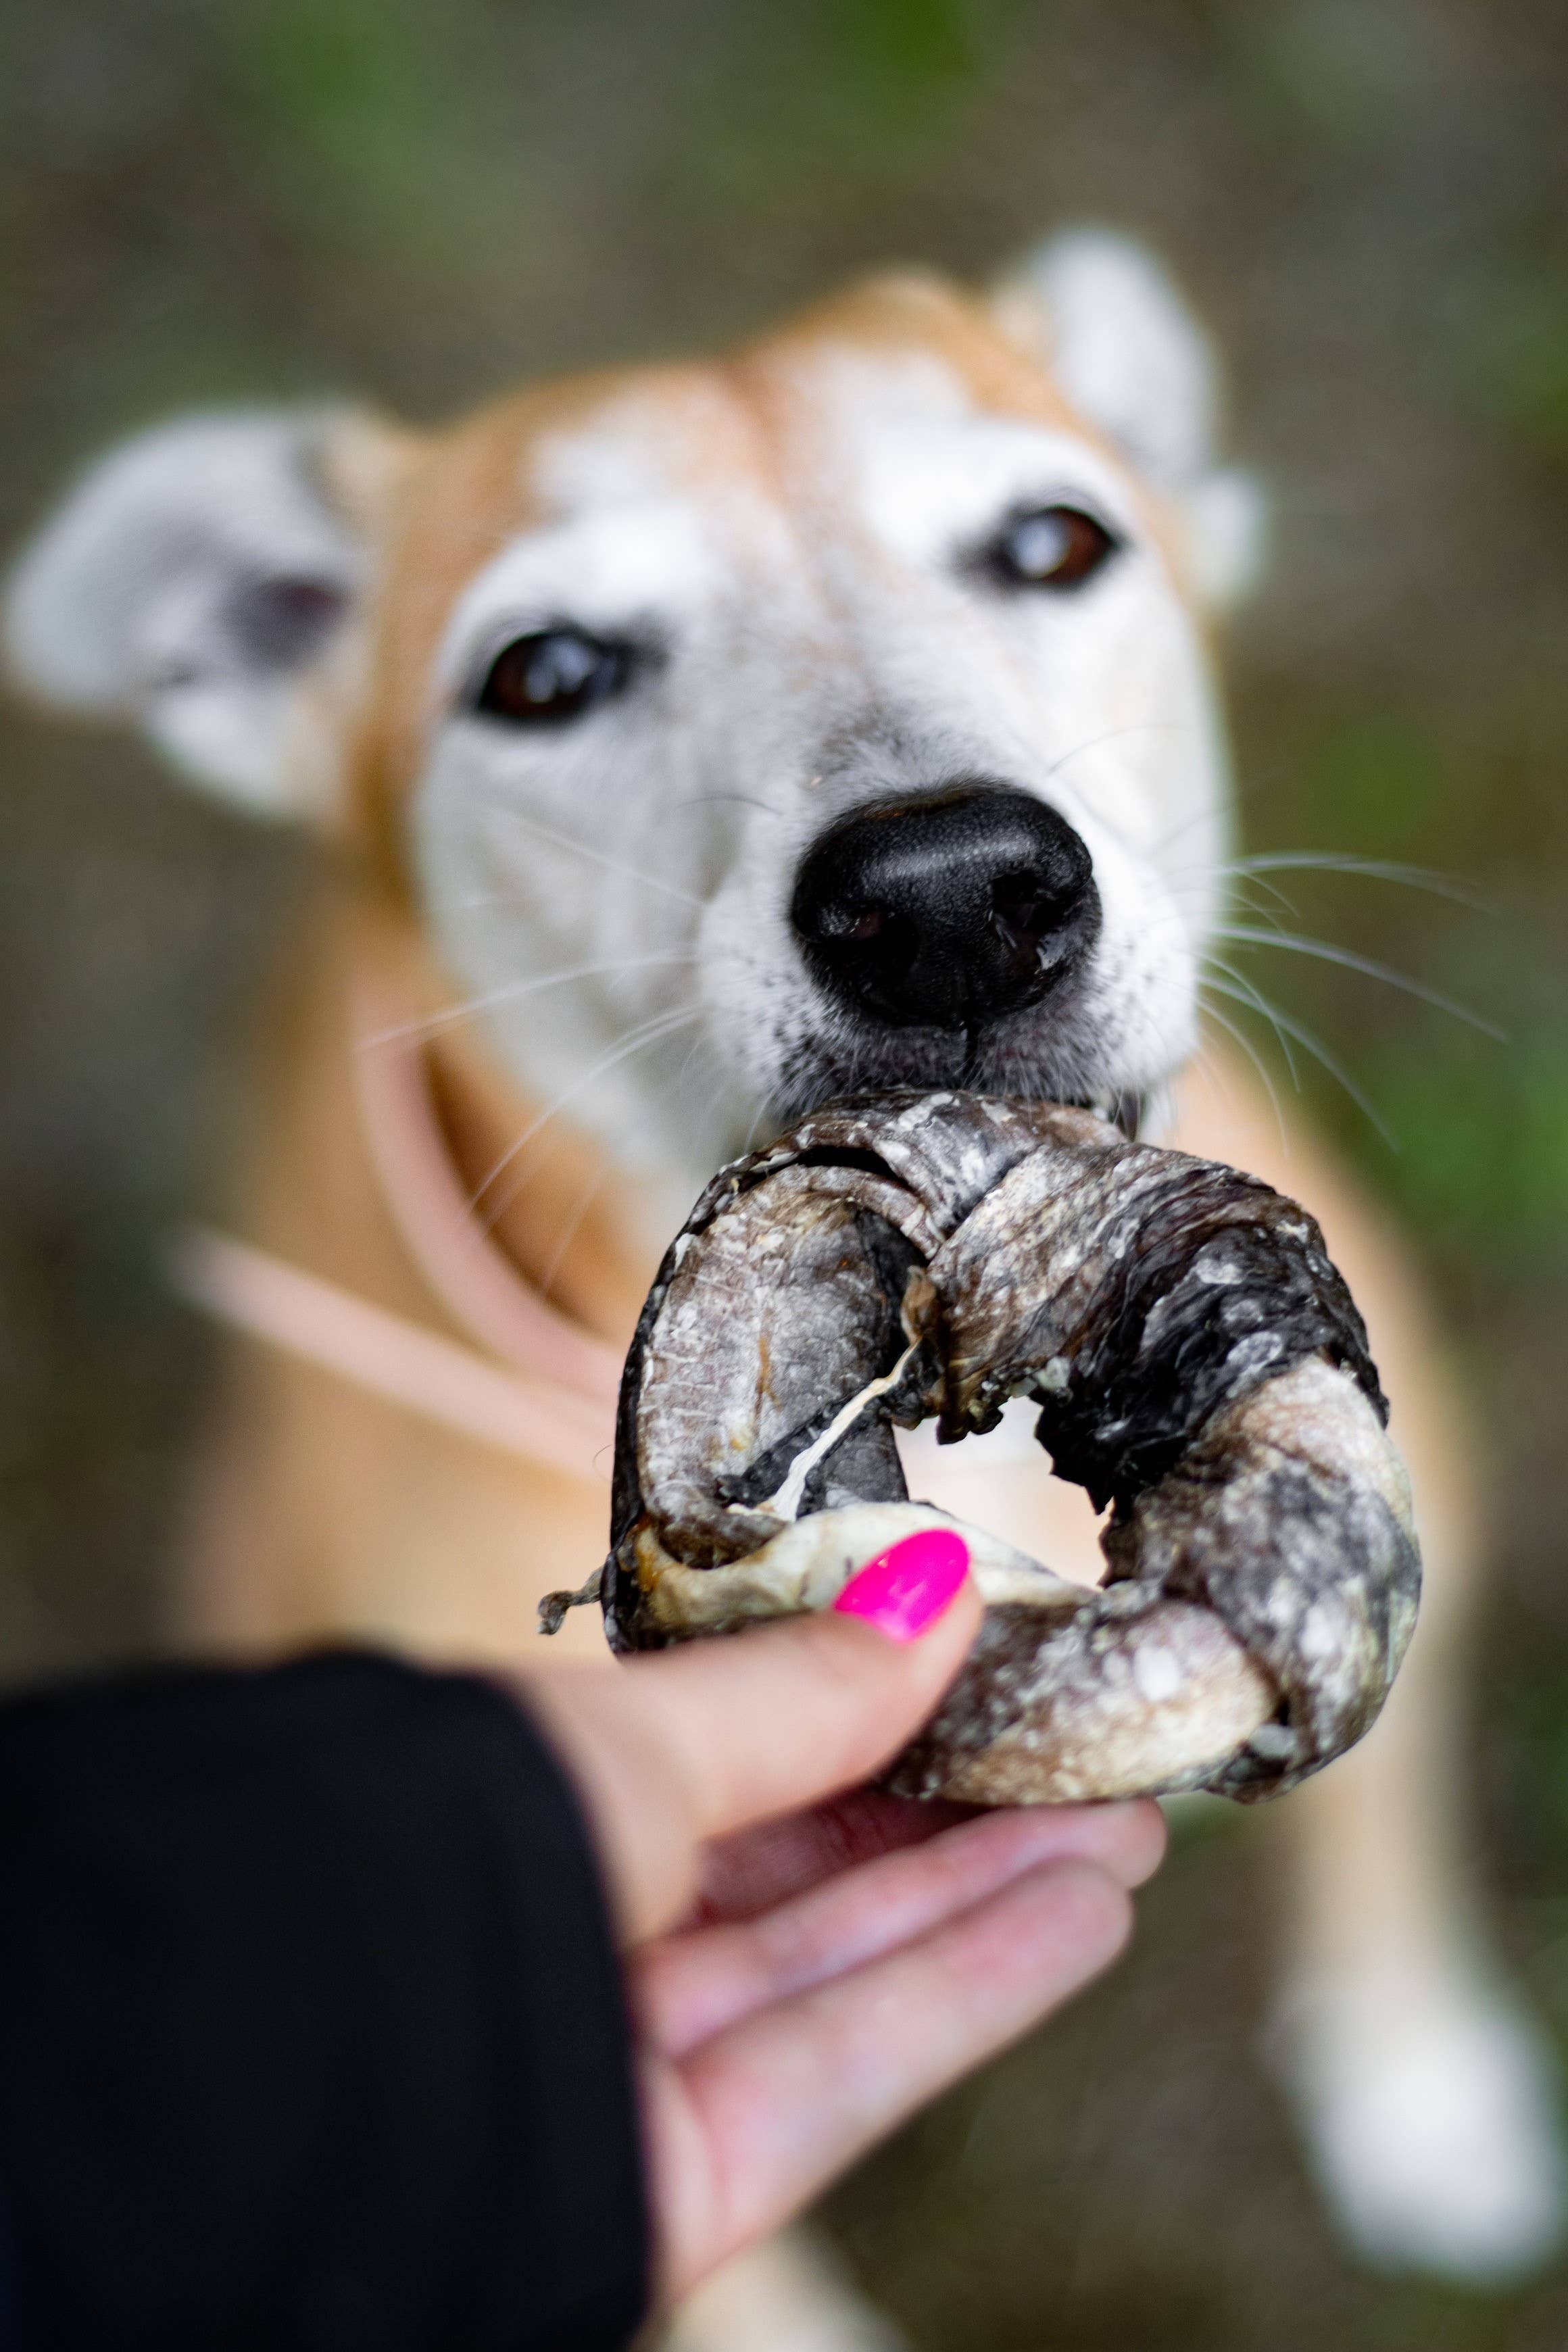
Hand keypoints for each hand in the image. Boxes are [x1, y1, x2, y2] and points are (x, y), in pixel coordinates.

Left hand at [521, 1535, 1164, 2306]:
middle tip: (1086, 1753)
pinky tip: (1079, 1914)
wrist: (312, 2061)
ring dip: (991, 1895)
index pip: (731, 1768)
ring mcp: (627, 2069)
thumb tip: (933, 1587)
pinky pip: (850, 2067)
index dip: (869, 1723)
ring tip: (1122, 1823)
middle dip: (953, 1814)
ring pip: (840, 1967)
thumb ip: (798, 1691)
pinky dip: (973, 1988)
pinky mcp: (678, 2186)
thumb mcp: (637, 1740)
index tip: (989, 1674)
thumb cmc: (445, 1851)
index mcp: (533, 1813)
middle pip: (801, 1877)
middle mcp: (577, 1940)